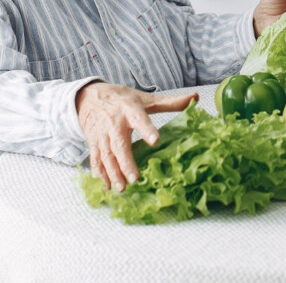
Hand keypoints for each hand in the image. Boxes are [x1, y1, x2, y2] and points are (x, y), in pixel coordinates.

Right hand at [75, 82, 197, 190]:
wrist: (90, 97)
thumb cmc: (123, 99)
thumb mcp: (146, 99)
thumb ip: (170, 102)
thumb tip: (195, 98)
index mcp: (130, 110)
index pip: (140, 119)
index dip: (147, 129)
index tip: (155, 140)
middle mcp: (114, 123)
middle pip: (119, 144)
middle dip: (126, 162)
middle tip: (134, 179)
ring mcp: (102, 134)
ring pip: (106, 155)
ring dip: (113, 172)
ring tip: (122, 188)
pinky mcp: (93, 142)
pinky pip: (96, 159)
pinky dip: (100, 173)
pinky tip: (107, 185)